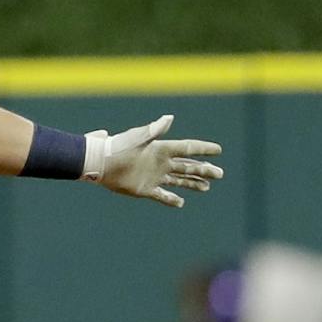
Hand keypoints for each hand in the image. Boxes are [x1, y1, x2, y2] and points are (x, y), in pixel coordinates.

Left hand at [84, 115, 222, 207]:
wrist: (101, 162)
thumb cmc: (118, 147)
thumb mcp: (138, 137)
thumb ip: (154, 130)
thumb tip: (169, 118)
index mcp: (162, 148)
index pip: (188, 148)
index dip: (203, 149)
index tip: (218, 150)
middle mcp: (161, 162)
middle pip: (188, 166)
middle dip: (205, 170)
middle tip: (220, 173)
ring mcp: (154, 176)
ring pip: (180, 180)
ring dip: (193, 183)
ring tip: (207, 187)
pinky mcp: (145, 189)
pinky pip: (162, 195)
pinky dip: (171, 199)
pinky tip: (181, 202)